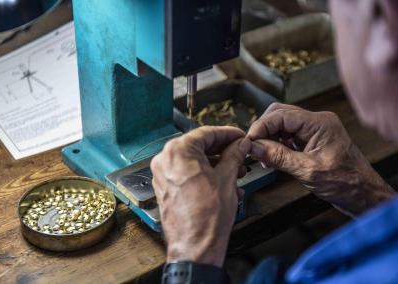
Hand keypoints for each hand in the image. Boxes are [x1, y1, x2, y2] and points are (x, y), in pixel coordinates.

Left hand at [151, 126, 250, 266]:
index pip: (206, 133)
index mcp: (178, 151)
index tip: (240, 137)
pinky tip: (223, 183)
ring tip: (236, 172)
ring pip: (194, 161)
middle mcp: (165, 160)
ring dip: (216, 165)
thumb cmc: (206, 216)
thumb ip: (234, 155)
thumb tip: (239, 145)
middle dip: (223, 151)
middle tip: (240, 154)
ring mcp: (162, 175)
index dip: (228, 134)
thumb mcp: (227, 178)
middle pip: (199, 147)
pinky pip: (187, 174)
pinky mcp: (165, 188)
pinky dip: (205, 175)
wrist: (195, 246)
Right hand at [247, 103, 394, 216]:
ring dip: (268, 138)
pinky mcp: (311, 139)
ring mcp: (314, 130)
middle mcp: (316, 122)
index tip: (248, 141)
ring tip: (262, 156)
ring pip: (282, 124)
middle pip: (279, 115)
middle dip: (263, 130)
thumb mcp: (307, 171)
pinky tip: (272, 158)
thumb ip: (278, 157)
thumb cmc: (345, 183)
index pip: (281, 115)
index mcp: (319, 123)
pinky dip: (276, 144)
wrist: (362, 194)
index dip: (261, 126)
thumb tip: (253, 147)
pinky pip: (287, 135)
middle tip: (252, 147)